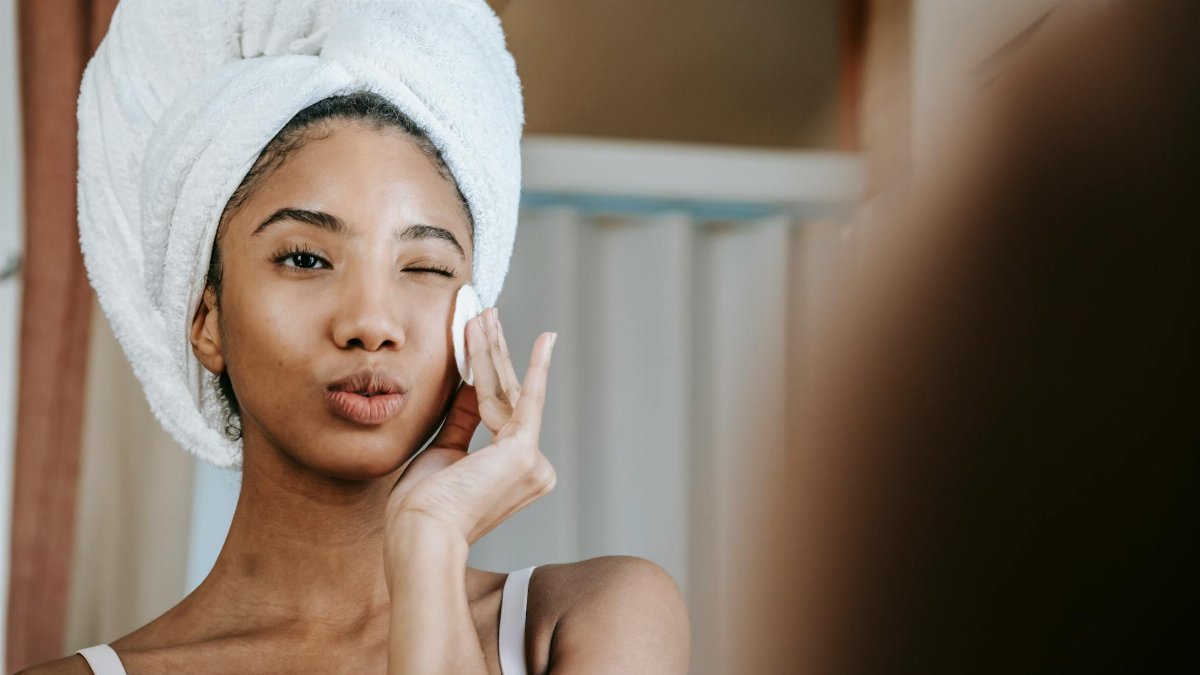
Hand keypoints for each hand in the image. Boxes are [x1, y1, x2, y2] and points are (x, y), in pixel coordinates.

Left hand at [385, 307, 557, 548]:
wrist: (420, 533)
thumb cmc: (422, 506)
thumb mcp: (442, 452)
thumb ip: (463, 419)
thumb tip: (474, 384)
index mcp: (513, 474)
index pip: (500, 413)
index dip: (488, 374)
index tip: (482, 343)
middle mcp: (534, 470)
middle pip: (509, 397)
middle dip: (493, 353)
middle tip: (486, 315)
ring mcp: (533, 463)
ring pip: (509, 392)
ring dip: (493, 350)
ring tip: (485, 313)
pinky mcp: (524, 452)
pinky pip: (525, 398)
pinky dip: (533, 366)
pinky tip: (545, 340)